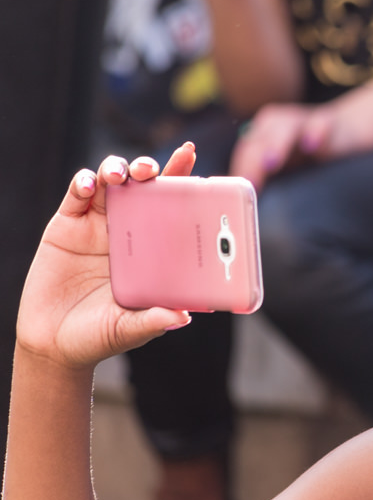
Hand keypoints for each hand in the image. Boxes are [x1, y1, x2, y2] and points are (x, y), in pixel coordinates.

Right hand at [15, 145, 196, 371]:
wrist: (55, 344)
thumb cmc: (102, 335)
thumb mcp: (132, 328)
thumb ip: (155, 320)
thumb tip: (183, 317)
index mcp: (152, 247)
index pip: (170, 205)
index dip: (180, 178)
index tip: (190, 156)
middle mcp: (127, 230)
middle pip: (141, 185)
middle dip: (149, 168)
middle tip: (153, 171)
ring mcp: (95, 226)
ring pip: (109, 181)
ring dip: (116, 169)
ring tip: (120, 175)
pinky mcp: (65, 227)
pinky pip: (76, 196)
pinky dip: (82, 183)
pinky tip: (88, 185)